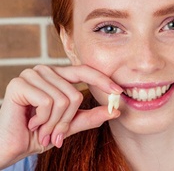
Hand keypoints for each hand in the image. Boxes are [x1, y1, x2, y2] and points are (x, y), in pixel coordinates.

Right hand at [0, 64, 121, 168]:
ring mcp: (32, 74)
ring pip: (63, 99)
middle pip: (74, 93)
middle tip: (55, 133)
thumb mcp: (69, 125)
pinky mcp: (20, 83)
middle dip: (66, 120)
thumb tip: (115, 110)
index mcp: (58, 76)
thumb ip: (90, 116)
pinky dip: (43, 120)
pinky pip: (48, 102)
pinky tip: (31, 122)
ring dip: (54, 123)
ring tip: (41, 128)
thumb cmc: (39, 133)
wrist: (10, 146)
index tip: (119, 91)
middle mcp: (46, 71)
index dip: (103, 80)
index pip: (85, 71)